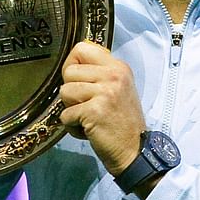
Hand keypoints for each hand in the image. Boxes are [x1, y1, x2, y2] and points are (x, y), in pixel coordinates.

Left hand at [59, 41, 146, 176]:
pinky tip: (88, 129)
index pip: (81, 48)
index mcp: (118, 67)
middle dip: (71, 91)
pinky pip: (65, 114)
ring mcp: (105, 92)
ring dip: (71, 109)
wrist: (135, 151)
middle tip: (86, 104)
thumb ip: (99, 73)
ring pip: (64, 91)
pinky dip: (72, 126)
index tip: (77, 80)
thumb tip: (73, 62)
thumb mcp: (118, 88)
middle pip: (69, 71)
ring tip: (88, 117)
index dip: (72, 64)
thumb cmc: (122, 122)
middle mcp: (113, 75)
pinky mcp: (95, 111)